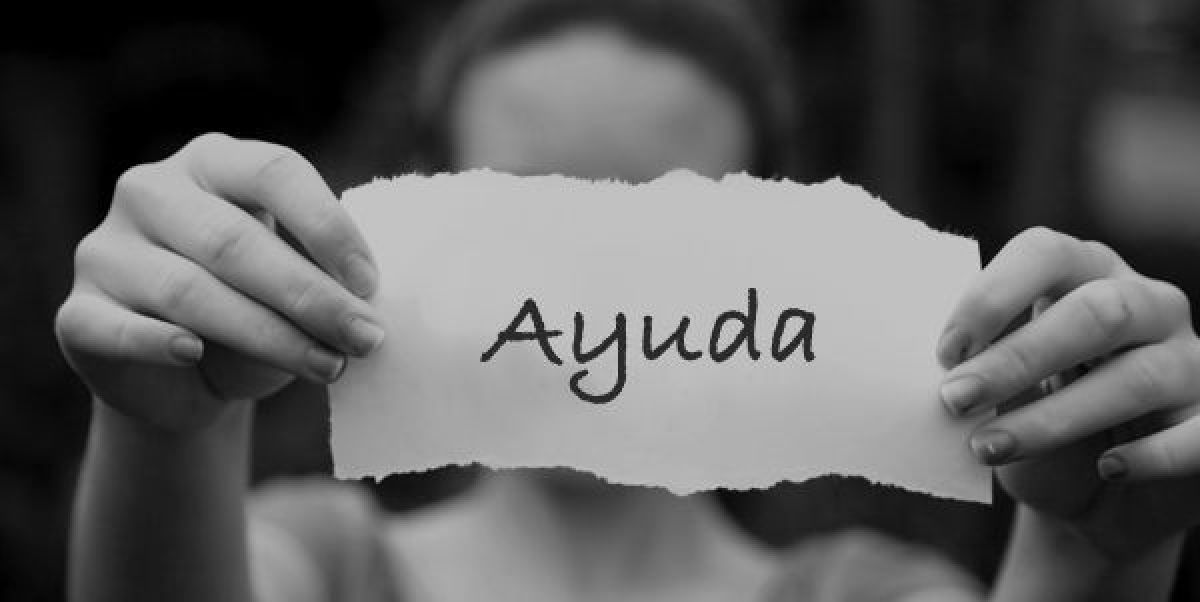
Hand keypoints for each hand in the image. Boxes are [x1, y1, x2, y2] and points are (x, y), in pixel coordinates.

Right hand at [55, 133, 385, 431]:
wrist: (187, 380)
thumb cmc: (256, 311)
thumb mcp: (293, 284)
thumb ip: (317, 275)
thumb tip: (361, 303)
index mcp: (213, 162)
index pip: (273, 172)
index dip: (327, 226)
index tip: (371, 283)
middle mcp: (151, 191)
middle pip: (234, 240)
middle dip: (309, 295)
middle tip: (364, 337)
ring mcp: (106, 250)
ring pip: (188, 291)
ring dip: (267, 335)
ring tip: (328, 366)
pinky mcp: (77, 314)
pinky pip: (115, 328)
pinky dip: (158, 343)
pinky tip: (195, 356)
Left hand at [936, 227, 1199, 560]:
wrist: (1090, 499)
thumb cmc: (1033, 421)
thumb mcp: (1001, 386)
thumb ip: (977, 363)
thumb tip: (939, 370)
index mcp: (1086, 274)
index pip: (1046, 254)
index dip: (993, 295)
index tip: (944, 350)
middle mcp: (1147, 304)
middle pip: (1095, 313)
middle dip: (1017, 357)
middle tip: (954, 398)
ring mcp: (1190, 360)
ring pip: (1138, 378)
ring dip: (1055, 417)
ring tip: (989, 448)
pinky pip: (1198, 434)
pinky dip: (1152, 454)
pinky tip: (1107, 469)